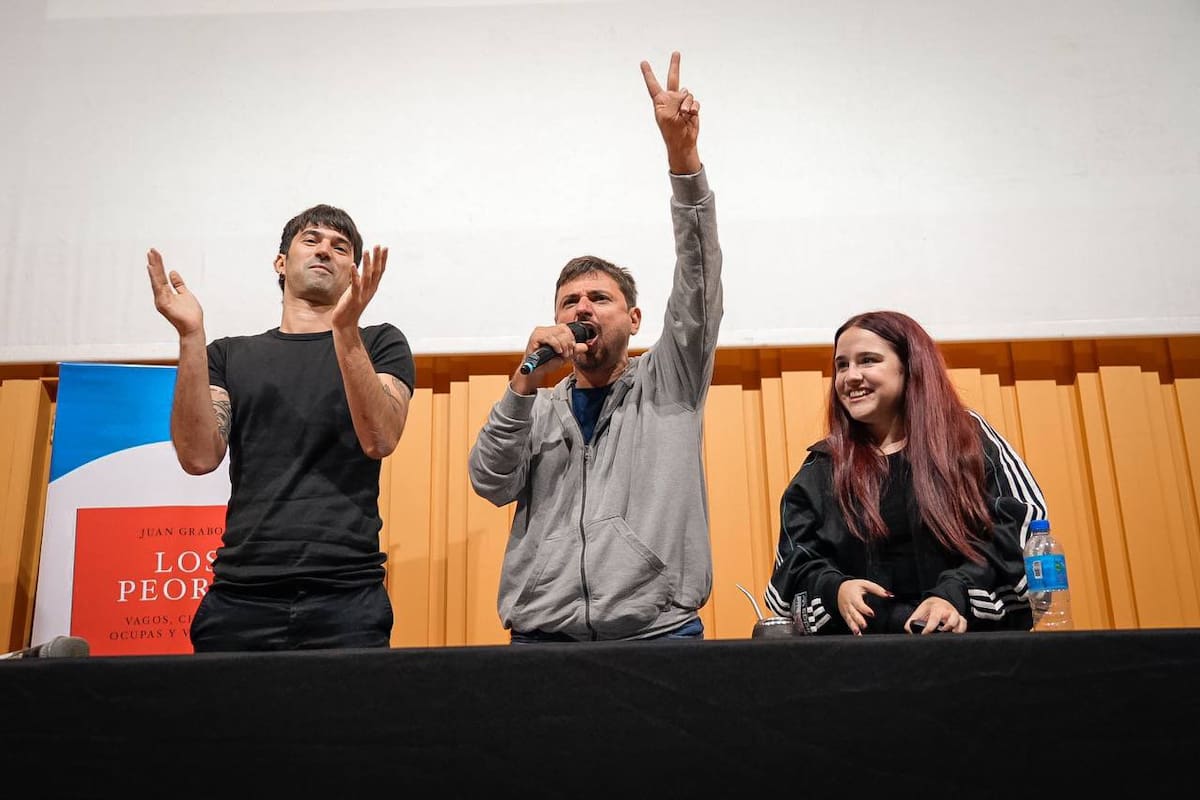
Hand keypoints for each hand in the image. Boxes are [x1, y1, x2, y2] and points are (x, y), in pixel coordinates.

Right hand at [147, 248, 203, 337]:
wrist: (193, 327)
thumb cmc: (190, 314)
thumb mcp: (185, 294)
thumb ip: (178, 284)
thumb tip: (172, 272)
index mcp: (166, 293)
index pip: (161, 276)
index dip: (159, 265)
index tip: (155, 253)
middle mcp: (161, 296)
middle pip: (157, 277)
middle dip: (155, 263)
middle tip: (151, 250)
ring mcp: (161, 300)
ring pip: (157, 281)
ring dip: (154, 268)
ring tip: (151, 256)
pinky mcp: (163, 304)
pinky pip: (158, 289)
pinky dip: (155, 278)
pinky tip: (152, 269)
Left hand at [333, 245, 386, 329]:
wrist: (345, 323)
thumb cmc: (349, 306)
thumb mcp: (357, 291)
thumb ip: (360, 281)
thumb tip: (360, 270)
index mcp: (371, 288)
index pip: (379, 271)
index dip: (382, 260)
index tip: (384, 248)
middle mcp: (370, 291)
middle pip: (376, 272)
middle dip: (378, 258)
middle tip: (379, 246)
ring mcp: (363, 295)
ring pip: (367, 277)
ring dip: (368, 264)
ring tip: (367, 251)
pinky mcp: (354, 299)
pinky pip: (355, 286)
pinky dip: (355, 275)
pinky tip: (354, 265)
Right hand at [510, 323, 588, 393]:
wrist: (536, 372)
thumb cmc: (546, 363)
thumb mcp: (564, 356)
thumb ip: (574, 350)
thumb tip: (585, 346)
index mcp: (551, 332)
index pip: (565, 328)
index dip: (571, 338)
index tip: (572, 349)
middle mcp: (545, 330)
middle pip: (564, 330)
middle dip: (569, 343)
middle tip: (567, 353)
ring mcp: (539, 332)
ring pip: (558, 333)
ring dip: (563, 346)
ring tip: (562, 354)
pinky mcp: (535, 337)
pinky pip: (550, 337)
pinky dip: (556, 345)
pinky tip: (557, 351)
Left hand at [640, 51, 701, 173]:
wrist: (682, 142)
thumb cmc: (670, 131)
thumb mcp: (665, 115)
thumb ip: (673, 100)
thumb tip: (684, 93)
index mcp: (660, 101)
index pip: (653, 85)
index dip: (648, 74)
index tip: (643, 63)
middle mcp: (671, 99)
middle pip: (673, 78)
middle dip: (675, 65)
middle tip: (676, 53)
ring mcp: (682, 102)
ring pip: (687, 93)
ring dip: (686, 104)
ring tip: (684, 114)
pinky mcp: (692, 107)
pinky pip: (694, 101)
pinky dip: (693, 108)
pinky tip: (690, 115)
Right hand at [837, 579, 891, 635]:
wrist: (840, 588)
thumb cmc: (854, 587)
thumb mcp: (865, 584)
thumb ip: (877, 590)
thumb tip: (889, 595)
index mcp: (854, 596)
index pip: (859, 604)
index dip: (865, 609)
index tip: (872, 614)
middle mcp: (849, 605)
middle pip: (853, 613)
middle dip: (859, 620)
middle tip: (864, 626)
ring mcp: (846, 611)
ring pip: (850, 620)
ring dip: (853, 627)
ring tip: (858, 633)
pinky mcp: (845, 616)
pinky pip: (849, 623)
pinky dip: (852, 629)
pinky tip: (857, 635)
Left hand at [906, 597, 967, 634]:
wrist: (938, 600)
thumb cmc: (929, 608)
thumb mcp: (919, 612)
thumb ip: (912, 621)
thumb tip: (909, 630)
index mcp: (936, 609)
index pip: (934, 619)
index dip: (929, 628)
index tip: (925, 634)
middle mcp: (947, 611)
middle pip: (952, 620)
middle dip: (947, 629)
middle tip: (940, 634)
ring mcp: (955, 615)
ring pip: (960, 622)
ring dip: (956, 630)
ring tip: (948, 636)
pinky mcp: (960, 619)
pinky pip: (964, 624)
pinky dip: (962, 630)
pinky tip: (955, 635)